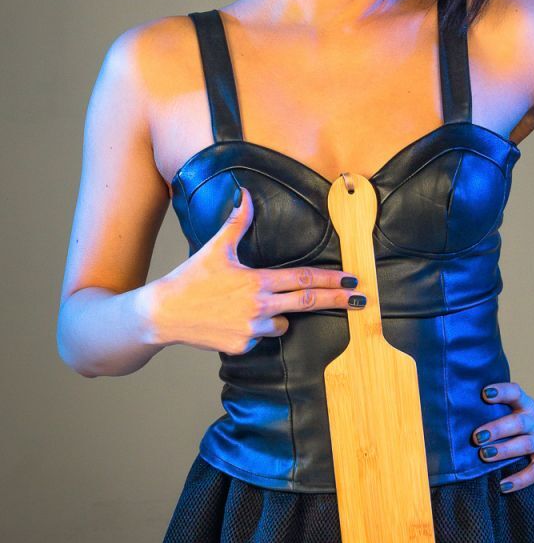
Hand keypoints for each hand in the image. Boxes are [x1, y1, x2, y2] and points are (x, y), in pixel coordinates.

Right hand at [146, 186, 365, 353]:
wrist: (164, 314)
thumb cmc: (190, 279)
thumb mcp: (216, 248)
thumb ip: (238, 222)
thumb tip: (246, 195)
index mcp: (257, 281)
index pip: (304, 279)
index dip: (331, 280)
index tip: (352, 281)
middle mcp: (260, 307)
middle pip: (307, 302)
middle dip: (337, 300)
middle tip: (361, 300)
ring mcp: (251, 330)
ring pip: (281, 323)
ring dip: (279, 316)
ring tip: (250, 307)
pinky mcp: (242, 347)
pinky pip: (260, 338)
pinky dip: (255, 331)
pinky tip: (232, 321)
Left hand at [472, 380, 533, 491]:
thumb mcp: (525, 416)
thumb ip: (503, 414)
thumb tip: (463, 417)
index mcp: (528, 408)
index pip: (516, 394)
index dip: (501, 392)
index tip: (484, 393)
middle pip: (518, 422)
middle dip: (497, 428)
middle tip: (476, 436)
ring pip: (524, 444)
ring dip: (504, 450)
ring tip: (484, 455)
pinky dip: (519, 480)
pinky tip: (503, 486)